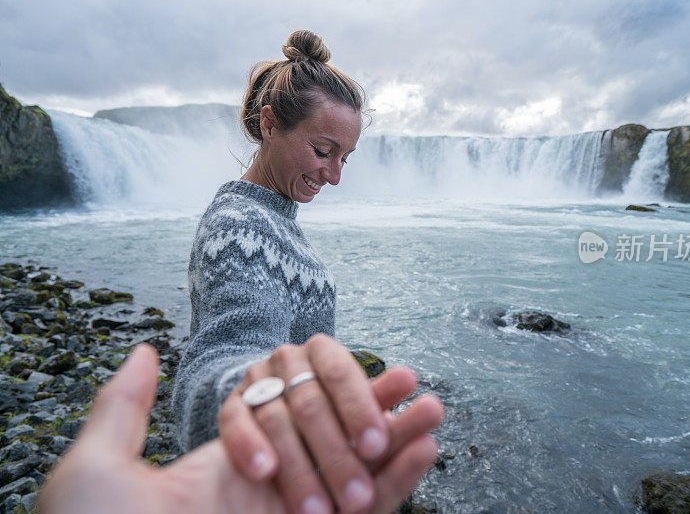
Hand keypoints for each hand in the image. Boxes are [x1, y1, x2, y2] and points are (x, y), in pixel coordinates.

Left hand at [39, 343, 441, 513]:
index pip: (290, 417)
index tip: (357, 363)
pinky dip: (399, 481)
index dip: (328, 391)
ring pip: (361, 475)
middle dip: (377, 409)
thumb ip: (126, 407)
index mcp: (227, 466)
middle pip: (336, 442)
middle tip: (412, 380)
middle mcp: (269, 491)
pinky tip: (424, 447)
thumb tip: (146, 350)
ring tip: (431, 405)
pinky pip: (368, 512)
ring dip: (400, 440)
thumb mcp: (100, 465)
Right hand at [218, 334, 442, 513]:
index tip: (377, 445)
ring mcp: (260, 386)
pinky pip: (235, 421)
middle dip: (337, 452)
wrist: (264, 466)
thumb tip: (430, 431)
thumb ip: (389, 444)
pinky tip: (265, 473)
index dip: (361, 408)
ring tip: (318, 509)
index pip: (344, 374)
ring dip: (299, 466)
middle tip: (357, 495)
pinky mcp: (230, 410)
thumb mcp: (360, 451)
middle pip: (312, 401)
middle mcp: (295, 365)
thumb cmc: (331, 456)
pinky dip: (250, 446)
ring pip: (276, 416)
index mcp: (330, 360)